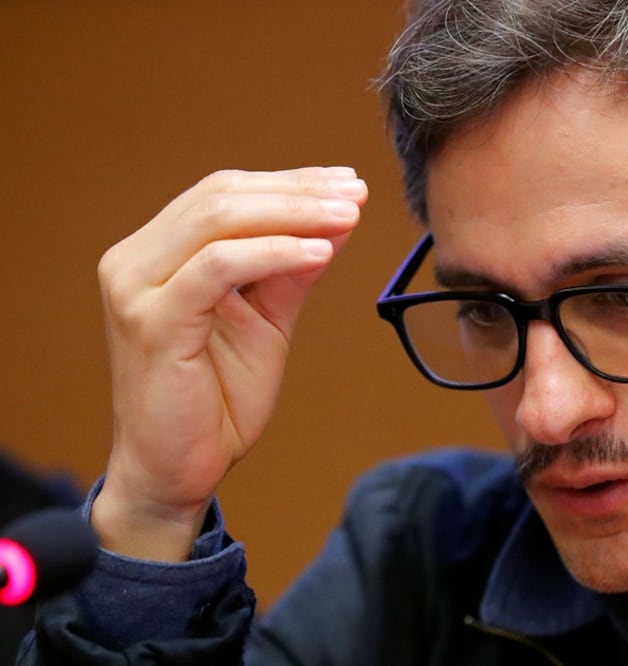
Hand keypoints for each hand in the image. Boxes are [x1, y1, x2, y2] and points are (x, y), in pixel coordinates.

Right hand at [92, 167, 365, 560]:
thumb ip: (291, 271)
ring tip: (348, 215)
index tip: (348, 183)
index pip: (224, 194)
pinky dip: (273, 252)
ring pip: (218, 220)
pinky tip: (319, 252)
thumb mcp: (267, 322)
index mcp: (157, 254)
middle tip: (356, 192)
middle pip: (222, 196)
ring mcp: (136, 289)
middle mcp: (135, 262)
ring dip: (293, 213)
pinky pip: (218, 266)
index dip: (289, 182)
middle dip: (298, 190)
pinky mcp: (151, 323)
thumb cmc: (216, 399)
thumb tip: (338, 220)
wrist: (176, 471)